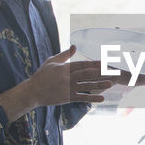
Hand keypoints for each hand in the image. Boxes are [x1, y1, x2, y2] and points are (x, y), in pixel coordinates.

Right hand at [0, 46, 117, 119]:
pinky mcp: (67, 98)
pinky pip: (82, 97)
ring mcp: (68, 88)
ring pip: (86, 86)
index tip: (105, 61)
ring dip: (99, 84)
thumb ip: (64, 55)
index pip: (82, 64)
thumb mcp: (51, 62)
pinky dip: (92, 98)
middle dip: (100, 72)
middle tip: (111, 70)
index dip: (94, 63)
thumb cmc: (42, 75)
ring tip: (111, 83)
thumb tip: (74, 46)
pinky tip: (102, 98)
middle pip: (86, 74)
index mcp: (64, 68)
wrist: (33, 92)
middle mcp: (67, 78)